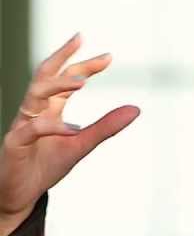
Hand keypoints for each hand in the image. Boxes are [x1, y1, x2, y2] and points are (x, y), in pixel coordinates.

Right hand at [0, 32, 139, 222]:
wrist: (20, 194)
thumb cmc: (46, 166)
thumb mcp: (81, 144)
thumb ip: (105, 127)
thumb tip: (135, 109)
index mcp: (49, 109)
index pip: (64, 79)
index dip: (83, 66)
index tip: (108, 56)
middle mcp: (34, 112)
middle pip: (45, 77)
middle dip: (62, 58)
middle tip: (82, 42)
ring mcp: (22, 125)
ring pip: (34, 96)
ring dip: (58, 86)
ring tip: (82, 83)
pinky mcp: (15, 143)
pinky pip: (31, 129)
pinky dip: (52, 127)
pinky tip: (73, 129)